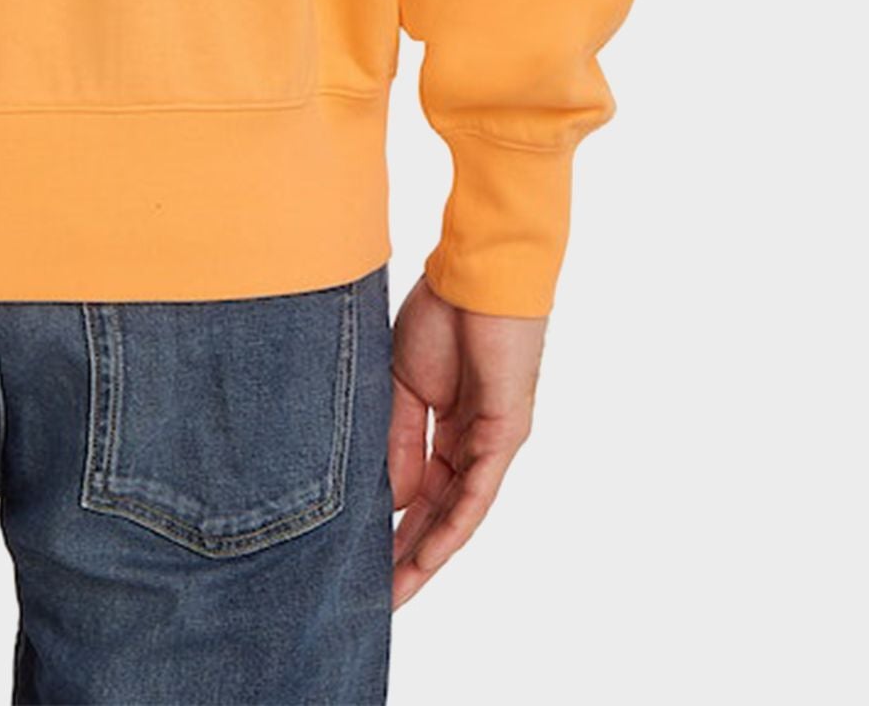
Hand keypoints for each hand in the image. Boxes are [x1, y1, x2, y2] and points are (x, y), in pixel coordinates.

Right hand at [386, 272, 544, 606]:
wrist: (476, 272)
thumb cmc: (442, 314)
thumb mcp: (402, 383)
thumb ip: (396, 439)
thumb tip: (388, 499)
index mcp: (448, 427)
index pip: (420, 491)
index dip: (394, 526)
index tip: (363, 558)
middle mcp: (474, 443)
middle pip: (439, 512)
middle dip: (409, 554)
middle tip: (378, 596)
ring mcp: (491, 442)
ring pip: (459, 512)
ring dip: (429, 553)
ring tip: (398, 590)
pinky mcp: (505, 434)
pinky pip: (477, 492)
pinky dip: (454, 525)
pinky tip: (432, 554)